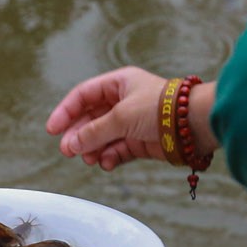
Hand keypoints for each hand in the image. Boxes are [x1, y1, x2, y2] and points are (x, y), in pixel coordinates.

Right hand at [47, 66, 202, 171]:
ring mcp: (133, 122)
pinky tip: (105, 163)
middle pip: (91, 118)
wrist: (194, 125)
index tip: (52, 130)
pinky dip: (109, 157)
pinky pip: (118, 150)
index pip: (83, 95)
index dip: (66, 111)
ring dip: (93, 148)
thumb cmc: (159, 109)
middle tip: (68, 151)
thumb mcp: (120, 117)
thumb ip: (93, 131)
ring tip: (88, 159)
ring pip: (103, 136)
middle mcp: (124, 101)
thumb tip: (71, 144)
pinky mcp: (141, 141)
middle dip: (79, 135)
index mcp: (119, 83)